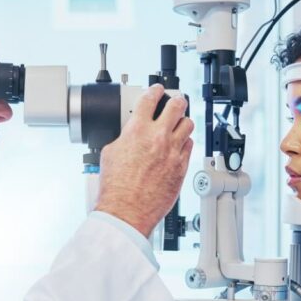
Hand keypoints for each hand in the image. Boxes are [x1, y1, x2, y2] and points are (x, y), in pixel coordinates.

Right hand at [95, 84, 193, 237]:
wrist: (126, 211)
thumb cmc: (116, 188)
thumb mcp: (110, 153)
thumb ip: (124, 138)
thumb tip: (129, 134)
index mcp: (137, 130)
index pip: (150, 99)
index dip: (155, 90)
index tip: (157, 89)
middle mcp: (157, 137)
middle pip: (177, 105)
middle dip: (176, 99)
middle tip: (175, 100)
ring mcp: (172, 152)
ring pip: (188, 124)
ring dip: (183, 121)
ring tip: (179, 123)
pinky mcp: (181, 167)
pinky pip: (190, 146)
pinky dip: (185, 142)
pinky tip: (180, 145)